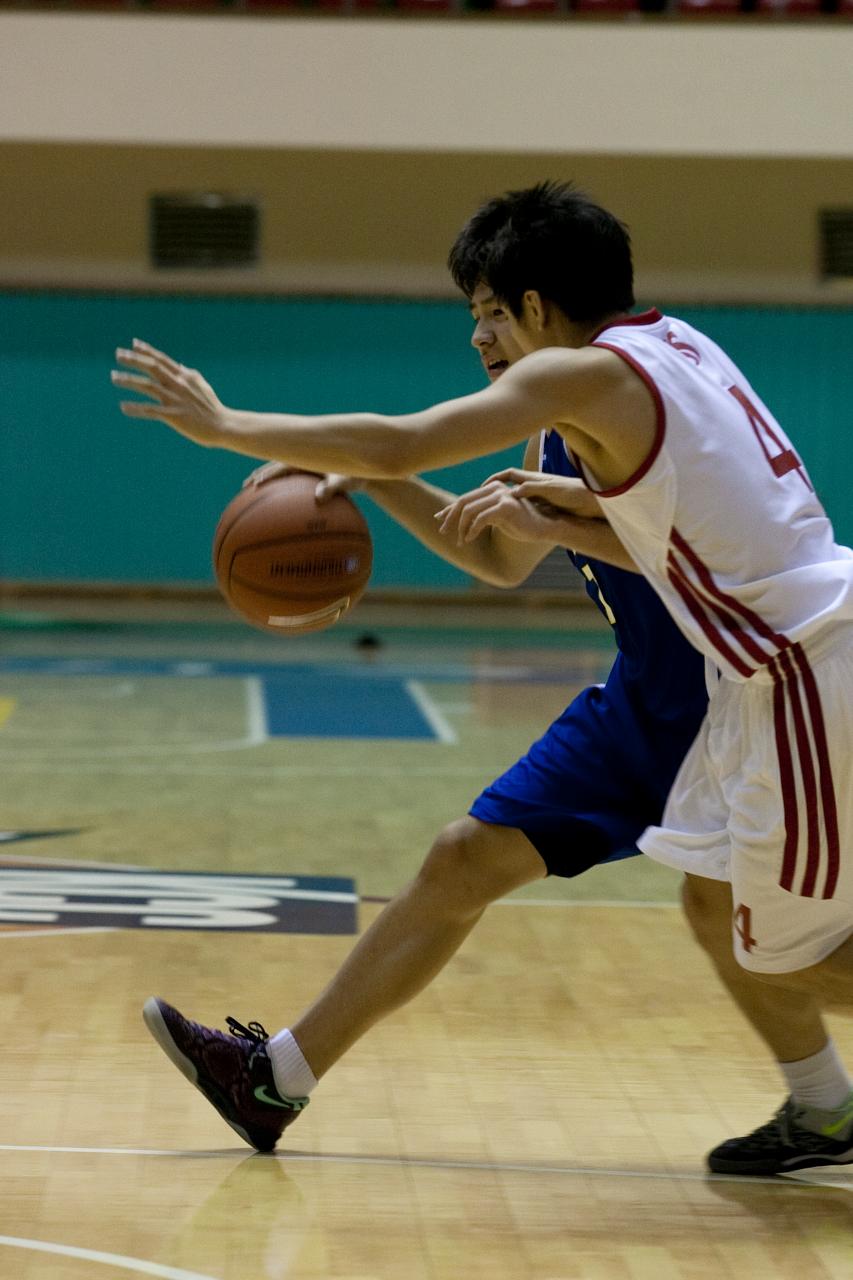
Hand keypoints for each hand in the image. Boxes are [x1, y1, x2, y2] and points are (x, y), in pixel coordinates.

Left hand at [111, 339, 229, 447]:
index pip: (163, 359)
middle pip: (152, 367)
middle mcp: (178, 385)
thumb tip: (181, 366)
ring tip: (114, 377)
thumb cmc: (212, 407)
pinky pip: (150, 410)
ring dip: (129, 380)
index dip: (147, 350)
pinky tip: (123, 407)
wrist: (223, 426)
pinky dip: (136, 408)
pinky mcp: (173, 416)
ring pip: (147, 386)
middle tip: (118, 354)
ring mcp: (175, 400)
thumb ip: (189, 375)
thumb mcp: (202, 386)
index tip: (133, 344)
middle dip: (134, 359)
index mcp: (185, 376)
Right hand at [242, 462, 366, 505]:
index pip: (282, 465)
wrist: (363, 471)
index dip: (268, 475)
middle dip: (260, 475)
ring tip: (250, 488)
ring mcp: (304, 465)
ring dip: (266, 477)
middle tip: (245, 487)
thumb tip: (319, 497)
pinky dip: (279, 485)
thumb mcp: (345, 480)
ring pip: (279, 469)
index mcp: (306, 457)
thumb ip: (333, 486)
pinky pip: (289, 478)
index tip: (255, 484)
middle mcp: (302, 458)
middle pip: (275, 464)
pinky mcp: (307, 472)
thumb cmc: (355, 475)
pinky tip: (272, 498)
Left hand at [435, 479, 565, 545]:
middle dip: (450, 518)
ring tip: (460, 541)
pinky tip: (469, 539)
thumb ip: (481, 515)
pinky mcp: (505, 507)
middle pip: (463, 502)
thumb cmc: (521, 524)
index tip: (439, 519)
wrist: (544, 527)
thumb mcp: (497, 518)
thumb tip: (461, 521)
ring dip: (461, 527)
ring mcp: (501, 496)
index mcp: (492, 489)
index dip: (450, 509)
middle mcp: (495, 489)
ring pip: (469, 511)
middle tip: (443, 531)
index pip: (465, 498)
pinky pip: (481, 519)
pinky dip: (471, 530)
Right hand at [485, 467, 602, 518]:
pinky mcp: (545, 506)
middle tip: (482, 502)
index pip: (509, 475)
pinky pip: (526, 508)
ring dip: (504, 504)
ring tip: (491, 514)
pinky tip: (511, 522)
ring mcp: (539, 496)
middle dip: (495, 492)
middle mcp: (534, 486)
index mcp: (534, 479)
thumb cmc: (574, 493)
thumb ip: (532, 489)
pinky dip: (516, 512)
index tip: (482, 487)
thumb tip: (510, 492)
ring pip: (516, 499)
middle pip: (509, 487)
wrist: (592, 501)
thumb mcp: (551, 490)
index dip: (494, 479)